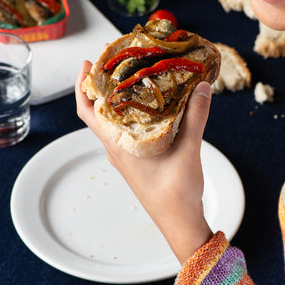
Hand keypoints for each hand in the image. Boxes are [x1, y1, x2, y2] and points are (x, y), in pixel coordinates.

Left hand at [75, 61, 213, 263]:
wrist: (181, 224)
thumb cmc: (177, 194)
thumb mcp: (188, 150)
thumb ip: (195, 117)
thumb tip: (201, 87)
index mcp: (119, 146)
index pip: (88, 111)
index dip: (83, 86)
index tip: (89, 63)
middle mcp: (118, 148)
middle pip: (99, 111)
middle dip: (103, 85)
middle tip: (116, 60)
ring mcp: (127, 155)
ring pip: (114, 121)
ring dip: (118, 99)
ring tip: (133, 76)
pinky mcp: (138, 160)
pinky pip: (128, 130)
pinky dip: (134, 113)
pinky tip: (151, 104)